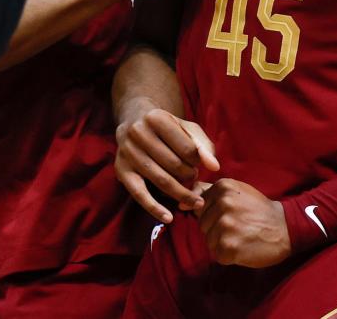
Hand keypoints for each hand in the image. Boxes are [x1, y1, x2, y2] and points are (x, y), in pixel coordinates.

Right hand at [115, 101, 218, 222]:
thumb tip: (215, 167)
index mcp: (157, 118)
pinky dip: (155, 208)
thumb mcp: (186, 128)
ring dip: (181, 192)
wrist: (133, 122)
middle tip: (194, 178)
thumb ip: (203, 146)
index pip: (187, 148)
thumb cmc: (166, 127)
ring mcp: (128, 153)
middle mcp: (138, 133)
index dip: (198, 161)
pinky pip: (139, 194)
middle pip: (174, 165)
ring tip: (192, 197)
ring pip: (160, 180)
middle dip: (190, 176)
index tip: (198, 164)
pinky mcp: (121, 170)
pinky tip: (169, 218)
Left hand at [196, 178, 291, 267]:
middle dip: (217, 229)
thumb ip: (208, 192)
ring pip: (209, 241)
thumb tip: (182, 203)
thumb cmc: (258, 209)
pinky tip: (243, 247)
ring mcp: (225, 226)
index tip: (232, 215)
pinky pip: (217, 255)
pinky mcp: (228, 246)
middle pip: (203, 224)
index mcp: (222, 187)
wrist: (285, 227)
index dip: (214, 214)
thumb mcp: (235, 191)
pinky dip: (228, 256)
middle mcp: (222, 204)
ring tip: (241, 236)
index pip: (199, 206)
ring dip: (222, 243)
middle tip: (239, 227)